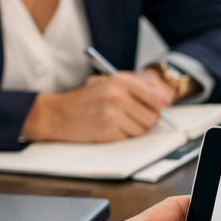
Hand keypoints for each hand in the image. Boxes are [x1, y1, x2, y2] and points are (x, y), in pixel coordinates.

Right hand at [22, 72, 173, 142]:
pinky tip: (111, 130)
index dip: (159, 107)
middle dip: (148, 122)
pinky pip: (128, 138)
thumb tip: (163, 100)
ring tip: (120, 124)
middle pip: (151, 116)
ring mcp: (113, 114)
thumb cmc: (84, 100)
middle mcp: (118, 96)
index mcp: (119, 82)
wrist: (57, 114)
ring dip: (135, 130)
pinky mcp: (108, 131)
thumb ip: (133, 88)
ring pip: (141, 129)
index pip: (154, 97)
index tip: (159, 111)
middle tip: (138, 121)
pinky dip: (124, 136)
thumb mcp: (106, 84)